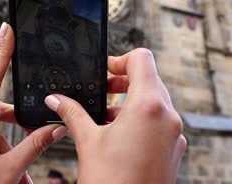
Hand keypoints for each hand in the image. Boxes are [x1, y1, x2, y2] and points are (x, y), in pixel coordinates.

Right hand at [44, 48, 186, 183]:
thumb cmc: (112, 183)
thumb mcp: (88, 141)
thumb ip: (72, 113)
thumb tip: (56, 100)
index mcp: (148, 107)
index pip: (142, 59)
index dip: (121, 60)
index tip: (106, 71)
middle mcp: (168, 117)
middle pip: (149, 79)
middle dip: (123, 82)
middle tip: (102, 92)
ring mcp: (175, 134)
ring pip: (156, 101)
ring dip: (131, 102)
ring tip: (106, 116)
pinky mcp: (174, 149)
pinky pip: (160, 122)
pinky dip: (142, 120)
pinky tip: (120, 135)